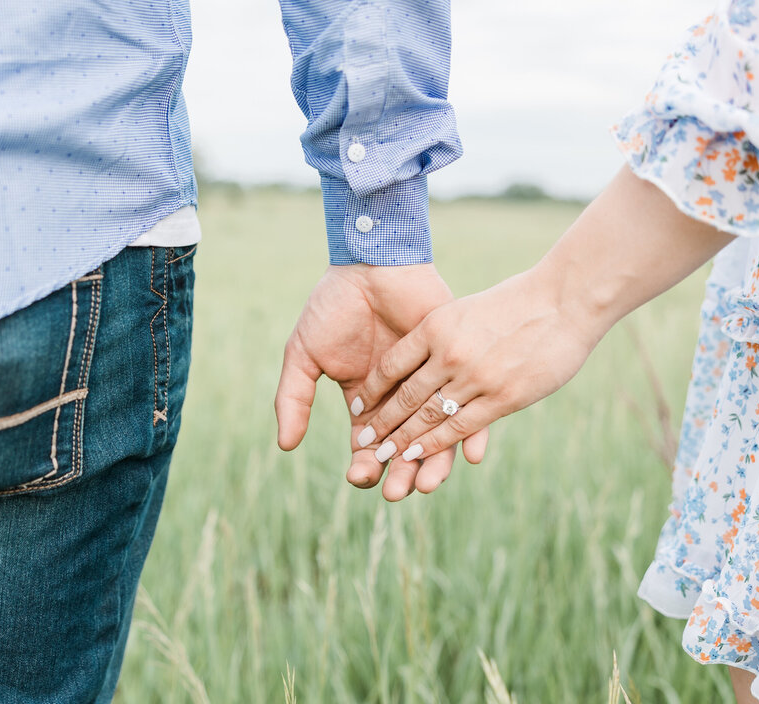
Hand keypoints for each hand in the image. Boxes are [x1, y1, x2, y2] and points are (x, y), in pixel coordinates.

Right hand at [274, 263, 488, 499]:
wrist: (372, 265)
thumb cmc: (335, 306)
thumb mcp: (304, 354)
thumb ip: (294, 399)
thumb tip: (285, 446)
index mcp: (366, 401)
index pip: (368, 446)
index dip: (365, 465)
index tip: (361, 475)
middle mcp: (401, 400)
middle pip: (405, 450)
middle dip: (400, 476)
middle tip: (397, 494)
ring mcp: (431, 386)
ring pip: (437, 437)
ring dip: (434, 465)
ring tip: (428, 484)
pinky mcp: (457, 369)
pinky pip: (470, 406)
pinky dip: (473, 433)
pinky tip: (470, 453)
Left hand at [351, 165, 732, 464]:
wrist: (563, 299)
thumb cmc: (518, 301)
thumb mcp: (466, 311)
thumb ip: (443, 335)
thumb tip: (423, 358)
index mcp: (435, 326)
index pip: (392, 366)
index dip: (373, 390)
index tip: (357, 407)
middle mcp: (448, 352)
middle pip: (404, 397)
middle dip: (381, 424)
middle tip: (362, 444)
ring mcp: (474, 377)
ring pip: (427, 417)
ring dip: (401, 441)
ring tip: (381, 459)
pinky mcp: (501, 397)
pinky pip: (459, 427)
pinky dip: (435, 444)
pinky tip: (419, 456)